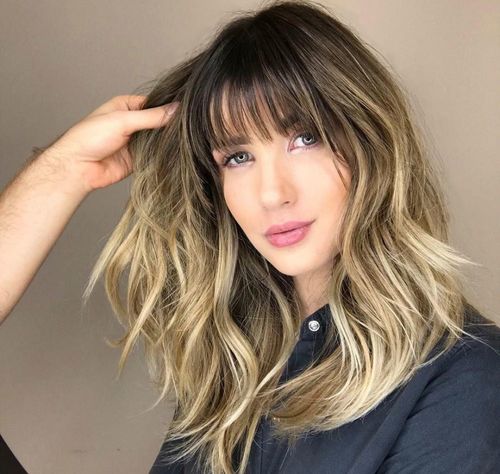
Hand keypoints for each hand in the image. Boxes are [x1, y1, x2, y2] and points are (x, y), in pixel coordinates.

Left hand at [41, 95, 177, 192]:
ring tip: (182, 142)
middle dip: (169, 126)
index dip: (168, 107)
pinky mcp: (138, 159)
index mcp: (126, 107)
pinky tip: (173, 155)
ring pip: (158, 140)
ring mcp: (135, 142)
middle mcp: (132, 123)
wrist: (78, 167)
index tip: (185, 111)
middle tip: (186, 129)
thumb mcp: (123, 121)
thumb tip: (176, 109)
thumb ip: (151, 117)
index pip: (155, 104)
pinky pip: (155, 156)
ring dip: (166, 142)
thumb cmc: (89, 138)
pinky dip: (162, 156)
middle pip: (159, 122)